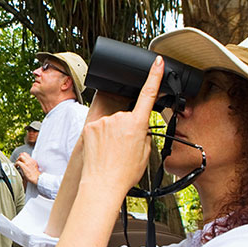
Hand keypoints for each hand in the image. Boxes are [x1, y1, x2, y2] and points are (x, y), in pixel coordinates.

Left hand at [15, 153, 40, 184]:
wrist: (38, 178)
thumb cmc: (36, 175)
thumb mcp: (35, 167)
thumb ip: (31, 164)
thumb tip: (27, 165)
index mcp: (33, 161)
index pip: (26, 154)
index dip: (22, 156)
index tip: (21, 160)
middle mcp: (30, 161)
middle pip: (23, 154)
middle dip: (19, 157)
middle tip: (18, 161)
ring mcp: (27, 163)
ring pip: (20, 156)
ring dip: (17, 160)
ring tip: (17, 164)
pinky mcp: (24, 166)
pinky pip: (18, 162)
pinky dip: (15, 164)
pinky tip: (16, 167)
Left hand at [78, 56, 162, 189]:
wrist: (102, 185)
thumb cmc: (124, 173)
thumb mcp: (145, 153)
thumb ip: (144, 134)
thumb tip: (139, 127)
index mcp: (137, 123)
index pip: (148, 94)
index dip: (154, 75)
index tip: (157, 61)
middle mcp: (119, 118)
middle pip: (127, 116)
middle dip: (127, 128)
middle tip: (124, 148)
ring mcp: (103, 121)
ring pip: (112, 122)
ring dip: (113, 134)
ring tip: (112, 153)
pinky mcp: (90, 127)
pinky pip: (99, 127)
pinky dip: (101, 137)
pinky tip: (102, 150)